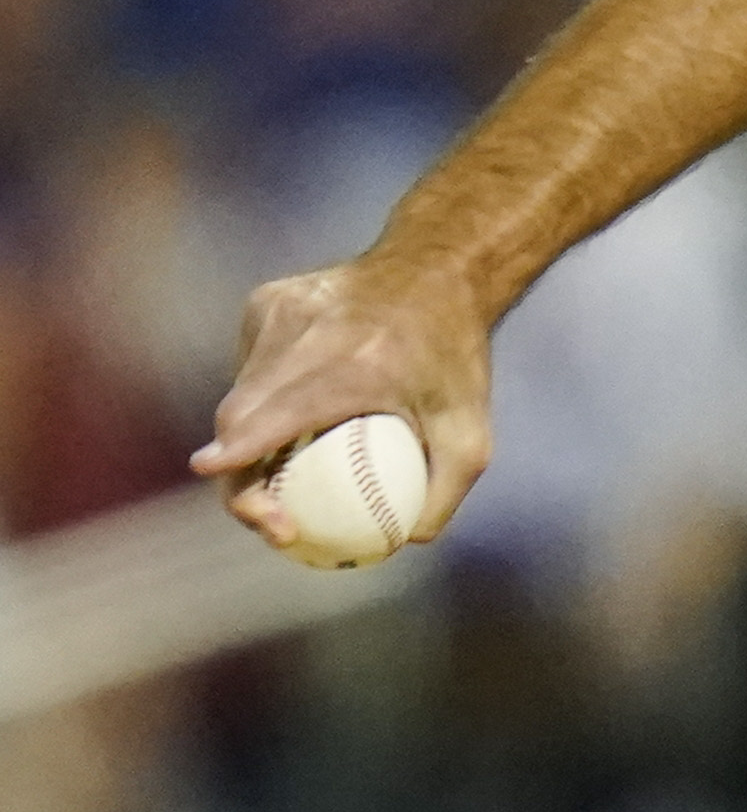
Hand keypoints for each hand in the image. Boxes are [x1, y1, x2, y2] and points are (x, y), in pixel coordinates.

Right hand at [191, 256, 495, 550]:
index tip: (210, 469)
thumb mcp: (471, 432)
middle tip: (270, 519)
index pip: (278, 409)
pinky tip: (307, 407)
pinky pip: (251, 367)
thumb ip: (443, 493)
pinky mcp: (264, 302)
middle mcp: (306, 329)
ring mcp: (277, 309)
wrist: (438, 270)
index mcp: (354, 361)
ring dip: (251, 439)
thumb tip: (404, 541)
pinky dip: (266, 399)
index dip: (238, 445)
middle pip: (241, 412)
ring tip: (288, 471)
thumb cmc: (457, 359)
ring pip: (240, 392)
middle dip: (237, 472)